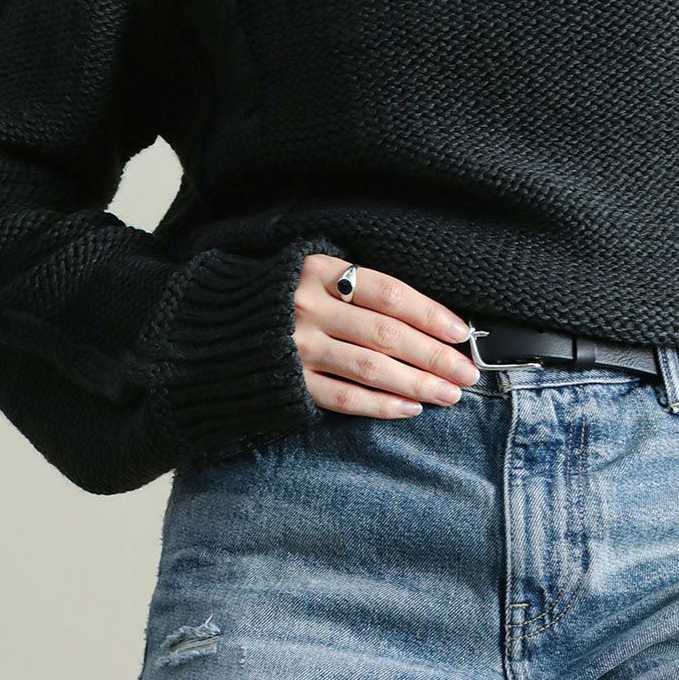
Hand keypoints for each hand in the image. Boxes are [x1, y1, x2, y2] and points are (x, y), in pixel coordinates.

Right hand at [293, 253, 483, 417]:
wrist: (211, 325)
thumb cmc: (280, 295)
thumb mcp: (313, 272)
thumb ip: (359, 287)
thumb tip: (429, 316)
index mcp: (318, 271)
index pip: (389, 293)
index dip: (430, 313)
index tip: (461, 333)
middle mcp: (308, 308)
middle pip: (386, 334)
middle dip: (434, 356)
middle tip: (467, 372)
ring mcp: (297, 347)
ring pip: (370, 368)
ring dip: (417, 383)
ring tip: (449, 394)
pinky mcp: (289, 381)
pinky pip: (344, 398)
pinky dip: (381, 405)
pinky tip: (411, 408)